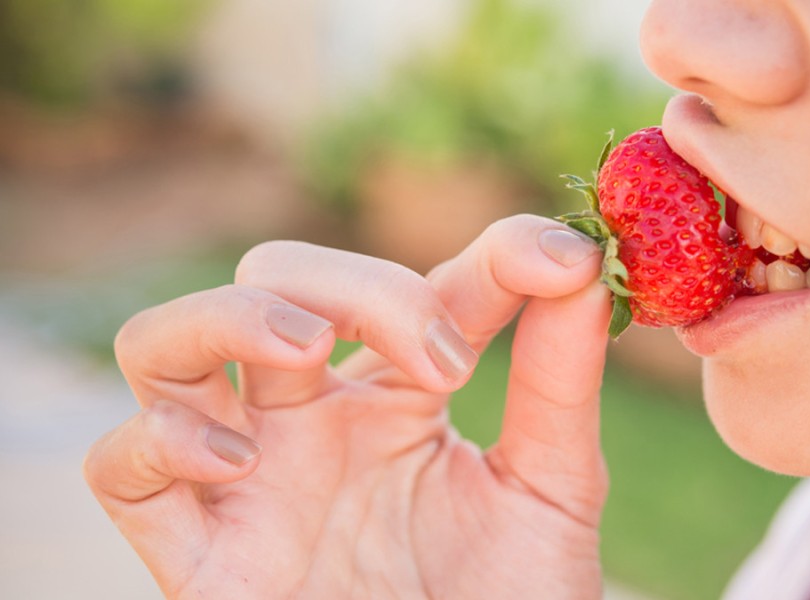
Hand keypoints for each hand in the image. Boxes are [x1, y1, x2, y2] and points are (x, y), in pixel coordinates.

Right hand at [83, 215, 610, 598]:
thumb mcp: (552, 487)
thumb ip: (560, 378)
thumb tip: (580, 258)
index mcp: (401, 395)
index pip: (424, 286)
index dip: (488, 258)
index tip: (556, 262)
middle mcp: (313, 421)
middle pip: (278, 278)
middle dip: (357, 289)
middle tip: (446, 362)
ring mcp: (248, 478)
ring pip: (165, 344)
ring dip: (230, 317)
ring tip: (307, 350)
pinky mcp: (200, 553)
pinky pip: (122, 467)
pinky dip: (160, 439)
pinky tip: (242, 464)